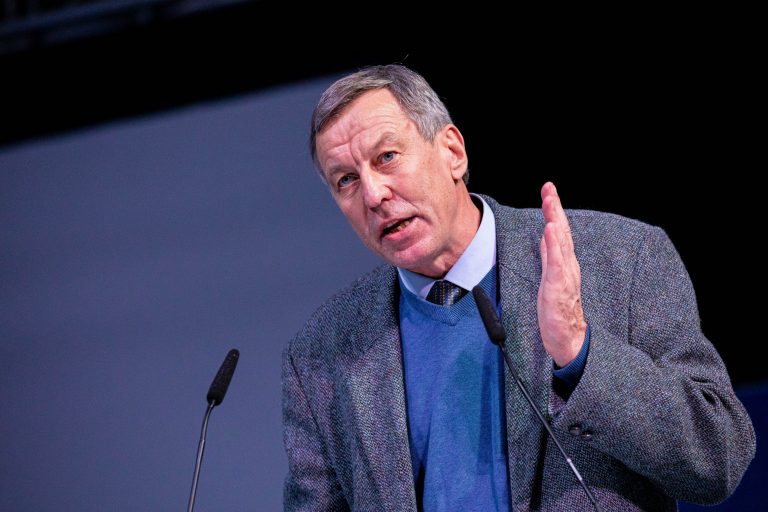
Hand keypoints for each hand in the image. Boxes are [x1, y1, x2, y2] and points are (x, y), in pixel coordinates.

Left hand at [537, 182, 586, 366]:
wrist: (569, 338)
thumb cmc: (559, 310)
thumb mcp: (551, 277)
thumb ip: (550, 256)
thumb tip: (546, 235)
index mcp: (564, 262)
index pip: (558, 231)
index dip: (554, 210)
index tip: (548, 190)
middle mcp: (567, 265)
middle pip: (561, 231)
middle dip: (555, 208)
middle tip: (549, 188)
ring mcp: (564, 275)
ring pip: (560, 242)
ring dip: (555, 220)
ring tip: (550, 202)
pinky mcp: (558, 287)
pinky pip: (557, 263)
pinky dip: (554, 245)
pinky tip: (551, 231)